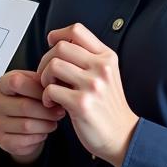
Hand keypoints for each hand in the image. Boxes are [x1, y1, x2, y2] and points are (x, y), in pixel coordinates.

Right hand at [0, 69, 65, 164]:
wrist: (22, 123)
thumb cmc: (30, 100)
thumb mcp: (34, 85)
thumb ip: (42, 83)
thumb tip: (55, 88)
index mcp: (2, 85)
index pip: (16, 82)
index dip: (37, 89)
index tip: (51, 94)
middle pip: (24, 106)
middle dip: (47, 110)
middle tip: (59, 111)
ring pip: (26, 125)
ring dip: (45, 125)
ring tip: (53, 121)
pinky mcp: (2, 140)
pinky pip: (24, 140)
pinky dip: (38, 137)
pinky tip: (42, 132)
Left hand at [37, 23, 138, 166]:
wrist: (122, 136)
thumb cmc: (108, 106)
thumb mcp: (106, 75)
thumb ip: (87, 58)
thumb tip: (58, 43)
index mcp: (106, 57)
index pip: (77, 30)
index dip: (58, 34)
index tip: (51, 44)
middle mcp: (101, 67)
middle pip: (60, 47)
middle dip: (46, 60)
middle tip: (47, 75)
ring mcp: (92, 85)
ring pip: (53, 65)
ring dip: (44, 77)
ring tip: (50, 88)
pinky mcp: (81, 103)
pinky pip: (51, 89)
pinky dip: (46, 96)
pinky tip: (52, 103)